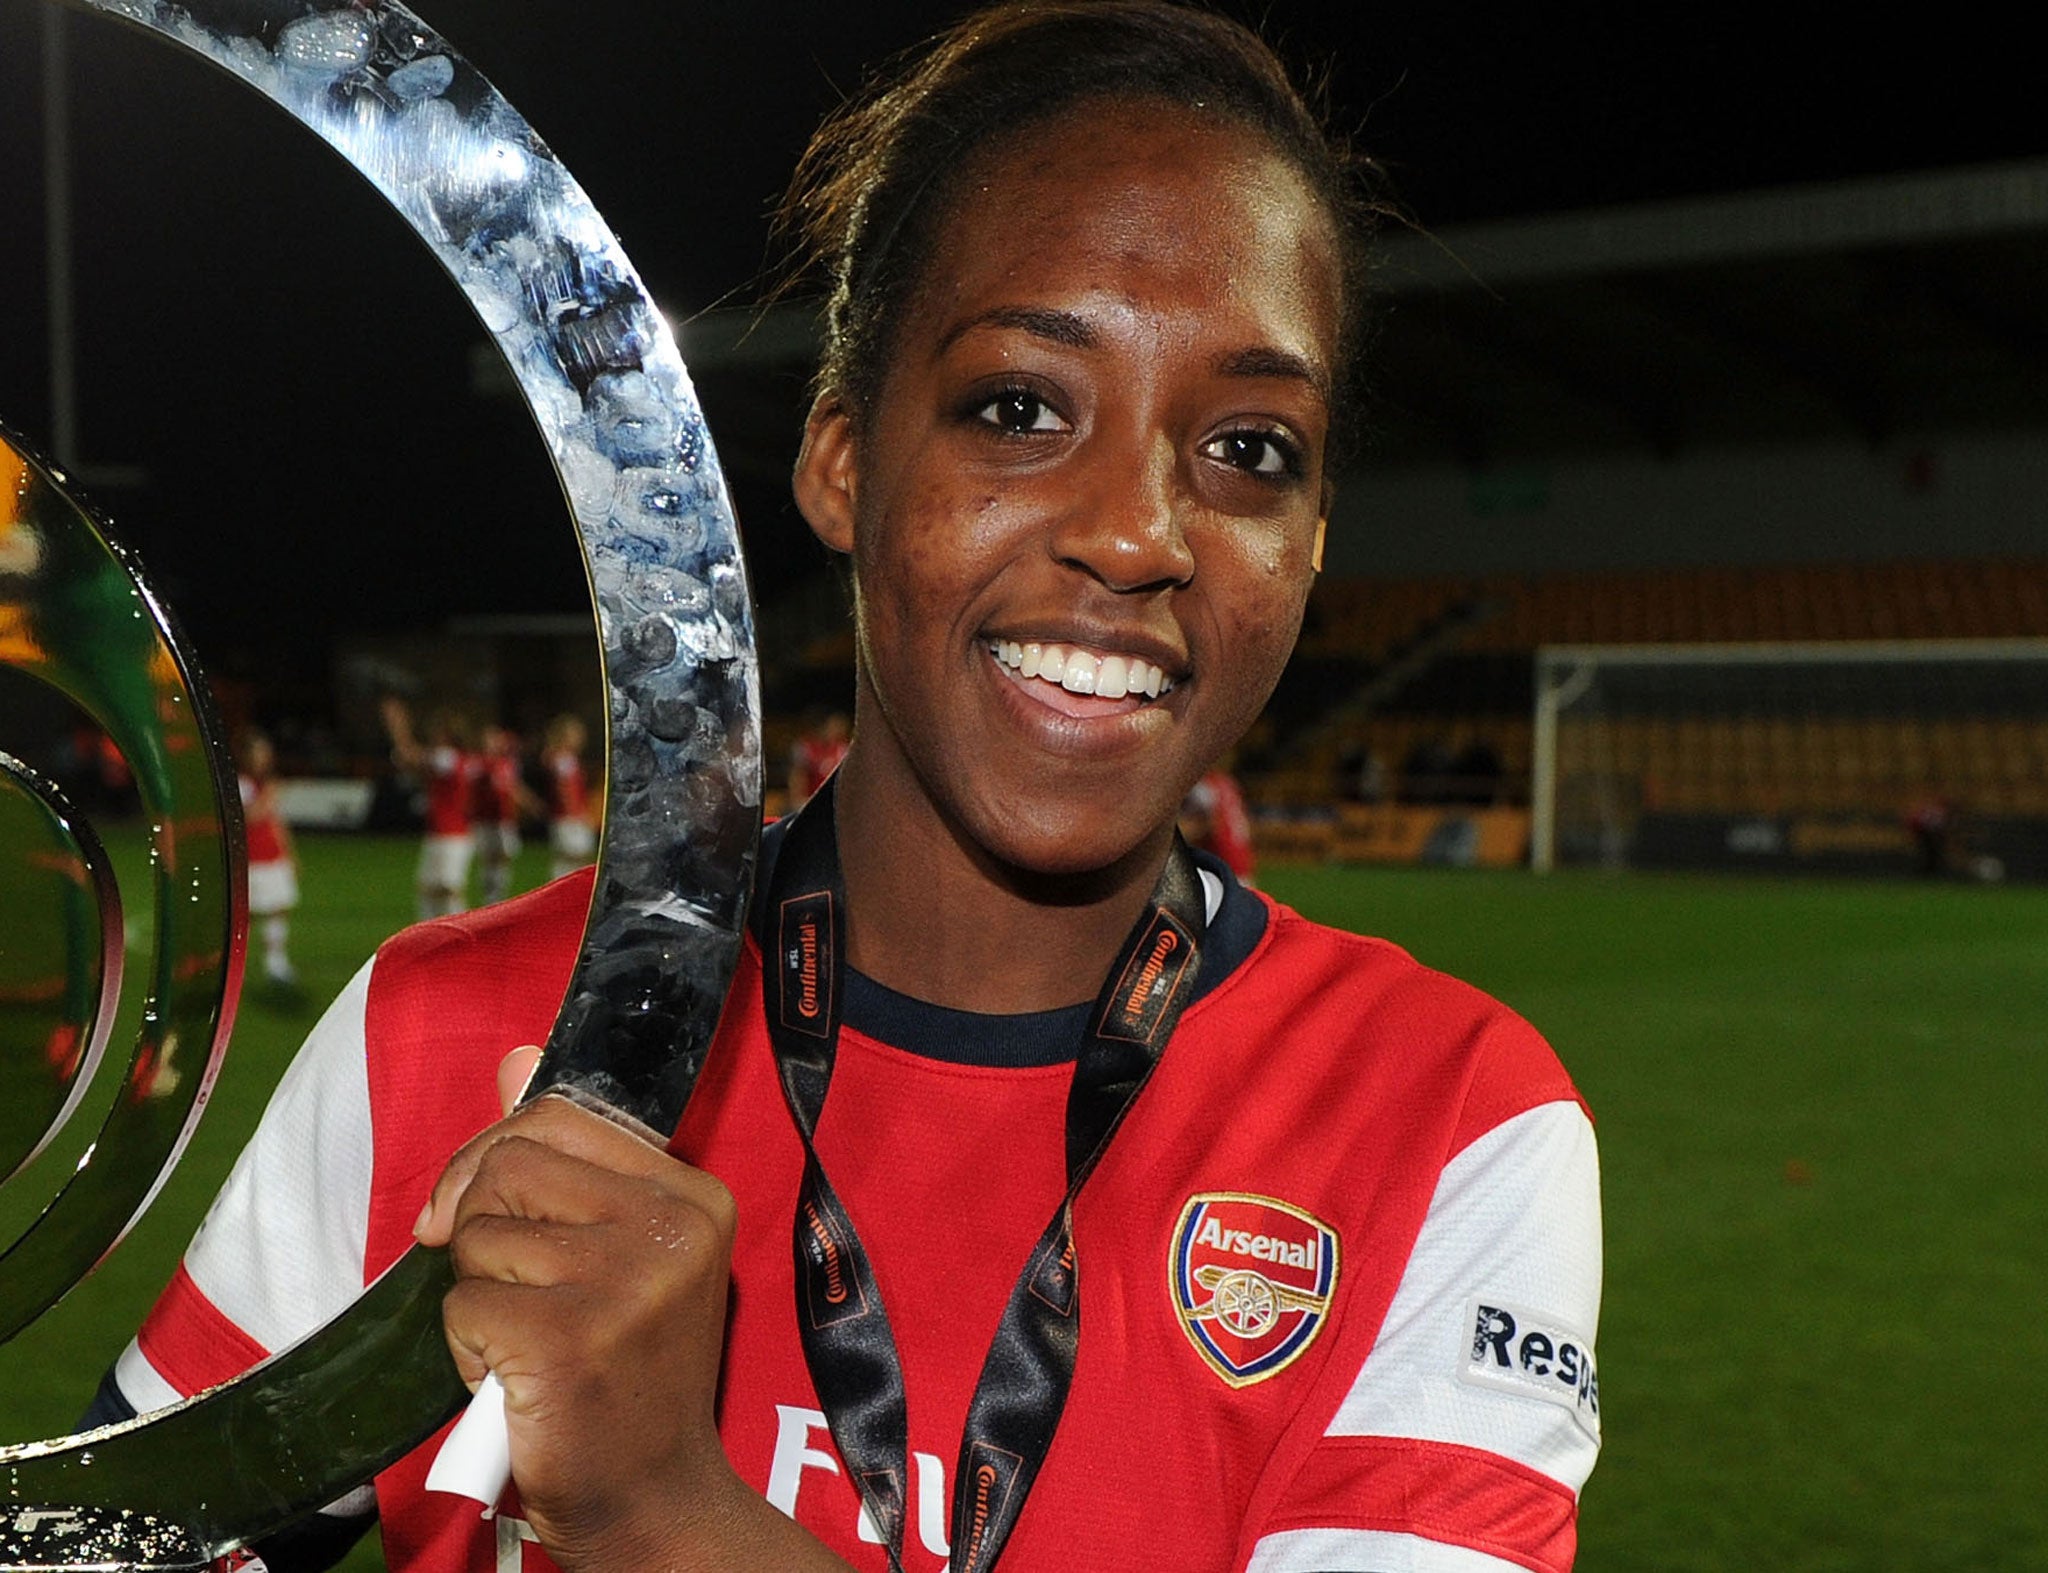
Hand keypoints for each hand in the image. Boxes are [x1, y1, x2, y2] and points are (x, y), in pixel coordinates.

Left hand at [414, 1048, 747, 1569]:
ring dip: (477, 1294)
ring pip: (479, 1236)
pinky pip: (462, 1305)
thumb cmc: (626, 1376)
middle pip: (509, 1165)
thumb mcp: (617, 1254)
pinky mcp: (567, 1340)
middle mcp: (671, 1229)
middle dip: (479, 1227)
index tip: (480, 1212)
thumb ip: (568, 1159)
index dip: (495, 1158)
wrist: (652, 1501)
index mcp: (691, 1197)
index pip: (557, 1116)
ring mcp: (624, 1283)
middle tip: (505, 1289)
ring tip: (523, 1341)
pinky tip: (513, 1380)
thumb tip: (517, 1059)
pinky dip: (466, 1348)